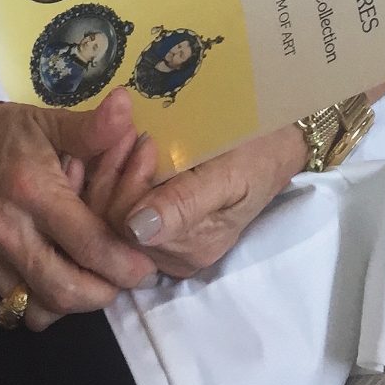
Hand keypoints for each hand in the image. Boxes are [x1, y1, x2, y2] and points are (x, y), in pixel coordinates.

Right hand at [0, 89, 156, 329]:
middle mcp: (3, 230)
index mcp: (32, 190)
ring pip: (36, 308)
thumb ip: (91, 127)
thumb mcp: (48, 119)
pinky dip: (33, 295)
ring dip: (68, 301)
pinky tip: (44, 268)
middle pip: (65, 292)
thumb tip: (129, 103)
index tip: (145, 267)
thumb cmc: (3, 129)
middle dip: (102, 295)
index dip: (125, 264)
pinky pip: (8, 301)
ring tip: (84, 277)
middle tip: (119, 279)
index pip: (90, 245)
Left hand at [105, 122, 308, 279]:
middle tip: (130, 129)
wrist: (275, 146)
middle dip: (113, 173)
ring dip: (111, 168)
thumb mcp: (227, 175)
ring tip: (129, 132)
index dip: (123, 182)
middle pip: (112, 223)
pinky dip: (115, 171)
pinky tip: (121, 145)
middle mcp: (170, 255)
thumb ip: (185, 204)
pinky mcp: (155, 220)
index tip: (139, 138)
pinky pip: (118, 202)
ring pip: (109, 212)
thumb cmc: (255, 155)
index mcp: (189, 249)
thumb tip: (138, 229)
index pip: (126, 228)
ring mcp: (161, 239)